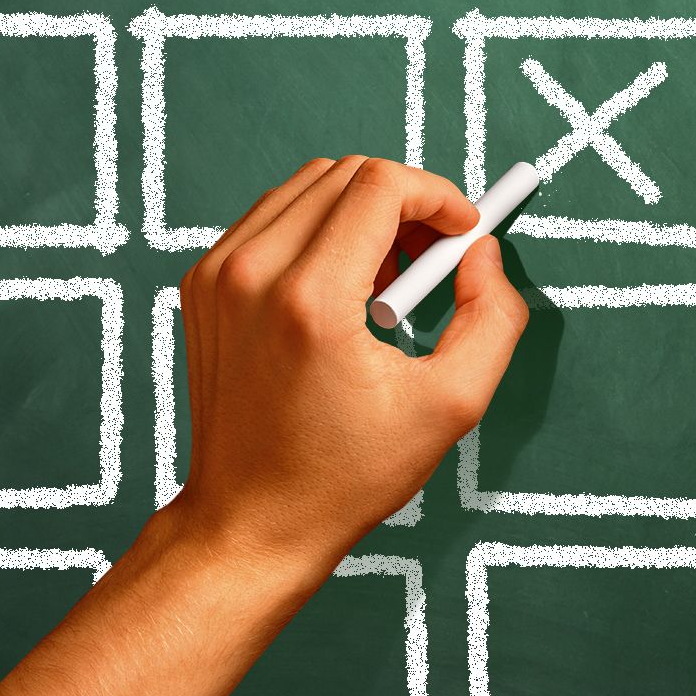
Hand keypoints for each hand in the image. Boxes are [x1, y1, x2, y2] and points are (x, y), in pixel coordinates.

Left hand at [171, 156, 527, 565]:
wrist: (252, 520)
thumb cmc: (345, 474)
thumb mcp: (452, 406)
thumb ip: (493, 319)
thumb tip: (484, 255)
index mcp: (309, 302)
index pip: (379, 186)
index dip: (438, 196)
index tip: (464, 232)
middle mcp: (252, 275)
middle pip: (345, 174)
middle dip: (405, 202)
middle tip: (434, 257)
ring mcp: (217, 276)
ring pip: (307, 187)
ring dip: (362, 214)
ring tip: (387, 281)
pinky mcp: (202, 285)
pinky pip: (272, 218)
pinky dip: (319, 232)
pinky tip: (343, 291)